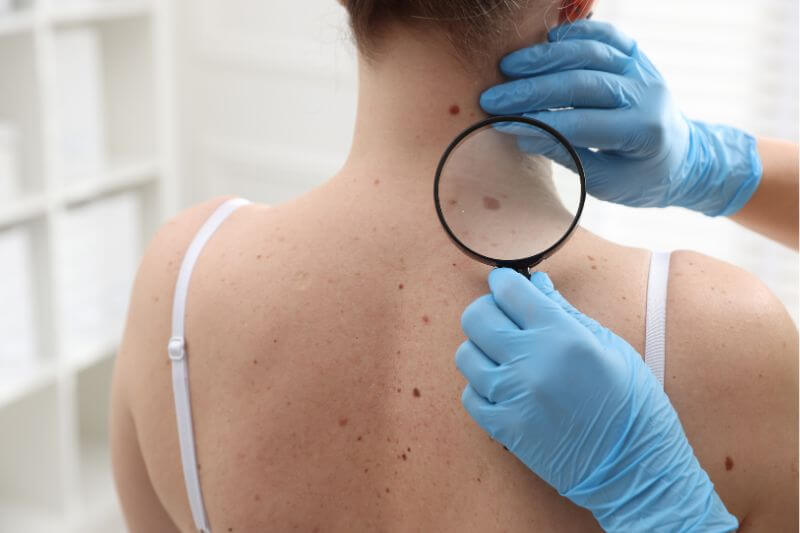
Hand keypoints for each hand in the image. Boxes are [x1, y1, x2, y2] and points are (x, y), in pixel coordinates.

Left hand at [456, 268, 737, 531]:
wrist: (634, 468)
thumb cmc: (631, 402)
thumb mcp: (609, 346)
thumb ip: (564, 311)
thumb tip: (536, 283)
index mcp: (562, 336)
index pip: (509, 290)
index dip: (504, 282)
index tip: (505, 285)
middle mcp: (531, 363)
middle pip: (476, 317)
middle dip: (488, 310)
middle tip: (504, 319)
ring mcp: (513, 397)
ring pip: (466, 354)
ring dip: (482, 350)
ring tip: (505, 358)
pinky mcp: (503, 429)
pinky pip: (469, 394)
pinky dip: (482, 387)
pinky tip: (504, 388)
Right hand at [480, 20, 761, 216]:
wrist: (683, 157)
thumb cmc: (640, 178)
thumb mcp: (605, 182)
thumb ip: (568, 156)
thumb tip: (524, 135)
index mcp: (643, 132)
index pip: (582, 123)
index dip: (539, 123)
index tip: (502, 125)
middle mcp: (647, 94)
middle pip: (582, 82)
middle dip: (531, 90)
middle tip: (493, 98)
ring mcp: (643, 69)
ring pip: (591, 52)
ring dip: (545, 58)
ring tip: (508, 67)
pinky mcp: (637, 56)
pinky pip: (607, 34)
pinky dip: (576, 33)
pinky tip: (547, 41)